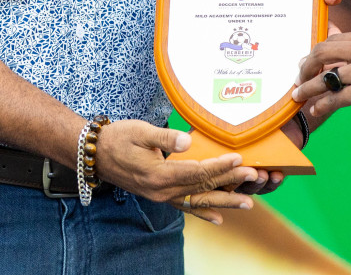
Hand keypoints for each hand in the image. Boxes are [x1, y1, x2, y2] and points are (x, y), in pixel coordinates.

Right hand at [92, 120, 258, 224]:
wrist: (96, 155)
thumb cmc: (118, 138)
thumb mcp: (140, 131)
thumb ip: (165, 138)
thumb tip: (188, 141)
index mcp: (159, 174)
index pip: (197, 171)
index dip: (220, 165)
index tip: (240, 159)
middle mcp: (162, 191)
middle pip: (202, 187)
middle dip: (229, 182)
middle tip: (254, 177)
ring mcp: (161, 197)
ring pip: (198, 201)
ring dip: (223, 202)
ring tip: (247, 203)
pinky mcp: (159, 196)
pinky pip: (185, 207)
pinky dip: (202, 213)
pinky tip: (218, 219)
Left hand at [291, 30, 350, 133]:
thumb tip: (331, 42)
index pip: (333, 40)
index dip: (316, 52)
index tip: (307, 64)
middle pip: (322, 52)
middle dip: (306, 66)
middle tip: (298, 78)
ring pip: (325, 78)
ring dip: (308, 88)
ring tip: (299, 96)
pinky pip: (334, 99)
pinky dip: (322, 105)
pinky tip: (316, 109)